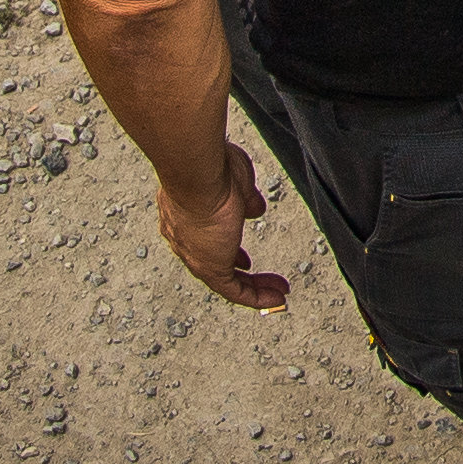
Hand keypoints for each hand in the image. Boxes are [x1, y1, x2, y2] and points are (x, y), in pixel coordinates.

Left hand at [157, 146, 288, 309]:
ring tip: (276, 291)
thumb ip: (246, 198)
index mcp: (187, 216)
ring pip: (225, 280)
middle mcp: (185, 240)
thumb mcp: (237, 181)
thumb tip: (254, 207)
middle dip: (241, 271)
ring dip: (254, 286)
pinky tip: (276, 296)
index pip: (209, 240)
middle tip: (262, 280)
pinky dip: (256, 296)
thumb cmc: (209, 166)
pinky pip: (235, 291)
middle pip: (215, 263)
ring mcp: (196, 256)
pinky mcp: (210, 267)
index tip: (245, 259)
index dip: (229, 251)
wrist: (197, 173)